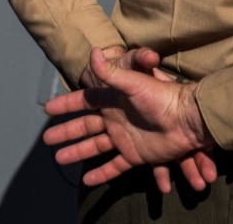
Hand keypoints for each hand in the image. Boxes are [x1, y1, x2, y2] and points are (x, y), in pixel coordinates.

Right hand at [44, 47, 216, 191]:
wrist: (187, 119)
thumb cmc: (162, 96)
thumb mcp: (135, 81)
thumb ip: (112, 71)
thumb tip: (92, 51)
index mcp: (113, 100)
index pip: (84, 101)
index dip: (66, 104)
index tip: (47, 108)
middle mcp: (116, 118)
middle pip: (85, 126)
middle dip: (65, 131)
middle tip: (46, 139)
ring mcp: (124, 137)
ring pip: (94, 146)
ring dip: (77, 152)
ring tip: (58, 159)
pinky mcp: (135, 154)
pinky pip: (114, 166)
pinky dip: (101, 173)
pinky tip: (87, 180)